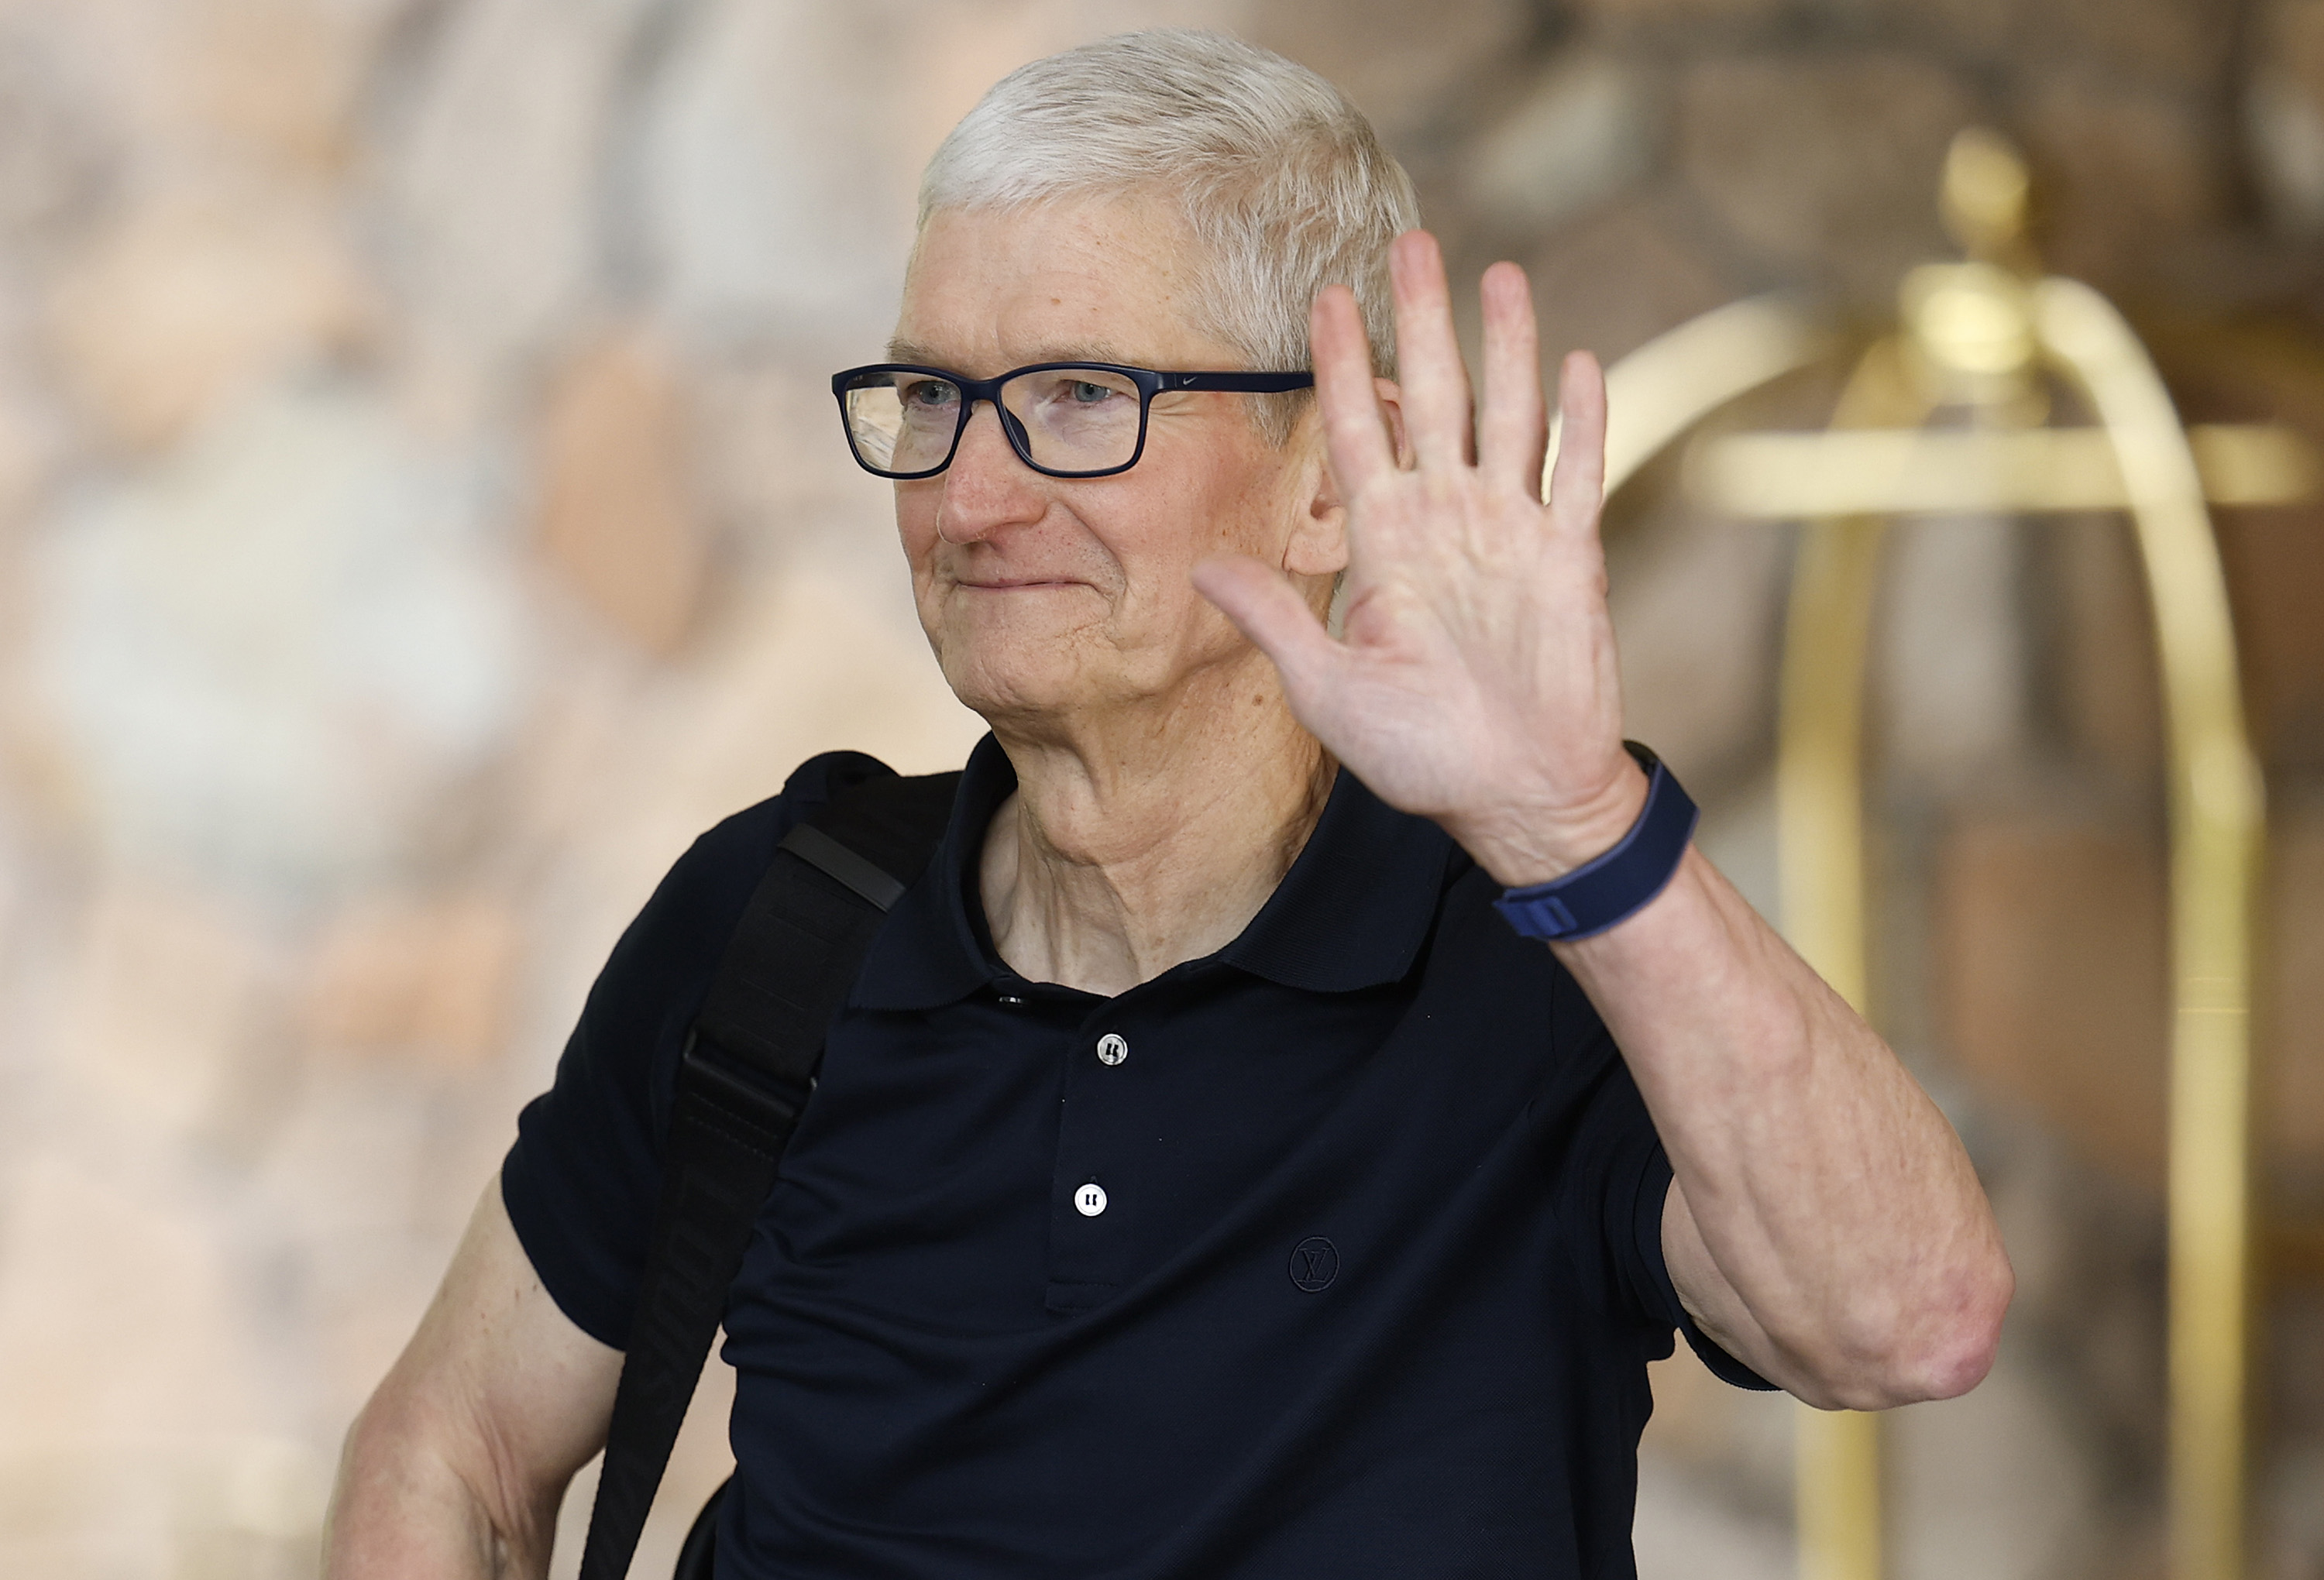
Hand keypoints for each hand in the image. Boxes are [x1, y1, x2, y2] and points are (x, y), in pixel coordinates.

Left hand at [1193, 230, 1642, 885]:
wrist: (1515, 796)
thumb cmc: (1420, 755)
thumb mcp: (1326, 688)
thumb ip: (1274, 619)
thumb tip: (1202, 567)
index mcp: (1385, 544)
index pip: (1358, 433)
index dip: (1343, 366)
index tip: (1324, 298)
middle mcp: (1446, 521)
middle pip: (1433, 399)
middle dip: (1421, 321)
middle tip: (1410, 241)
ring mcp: (1511, 531)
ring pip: (1507, 415)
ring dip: (1504, 345)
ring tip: (1497, 272)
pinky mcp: (1570, 555)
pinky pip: (1576, 472)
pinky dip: (1579, 418)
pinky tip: (1576, 359)